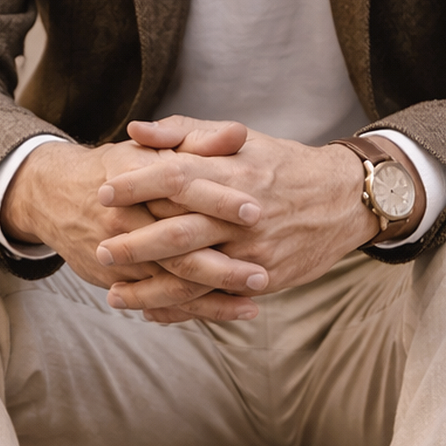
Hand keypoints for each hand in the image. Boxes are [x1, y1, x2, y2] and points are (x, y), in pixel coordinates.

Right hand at [2, 134, 266, 322]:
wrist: (55, 195)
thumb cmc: (117, 168)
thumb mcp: (152, 148)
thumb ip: (197, 140)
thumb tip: (238, 135)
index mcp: (140, 177)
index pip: (183, 186)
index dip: (219, 199)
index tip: (255, 211)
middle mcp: (128, 217)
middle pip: (178, 244)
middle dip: (221, 263)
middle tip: (260, 274)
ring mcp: (121, 254)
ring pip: (170, 281)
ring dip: (213, 297)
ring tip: (253, 301)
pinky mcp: (116, 280)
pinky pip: (158, 300)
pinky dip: (191, 311)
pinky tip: (225, 313)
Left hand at [93, 115, 381, 310]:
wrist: (344, 200)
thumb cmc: (283, 165)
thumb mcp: (240, 139)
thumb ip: (186, 132)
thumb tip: (136, 131)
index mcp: (233, 172)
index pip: (176, 175)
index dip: (137, 185)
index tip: (103, 193)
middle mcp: (241, 213)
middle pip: (179, 230)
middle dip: (135, 244)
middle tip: (101, 249)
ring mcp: (253, 251)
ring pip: (194, 274)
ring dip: (150, 289)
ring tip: (114, 296)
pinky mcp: (263, 278)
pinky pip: (216, 299)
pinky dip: (182, 310)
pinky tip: (152, 314)